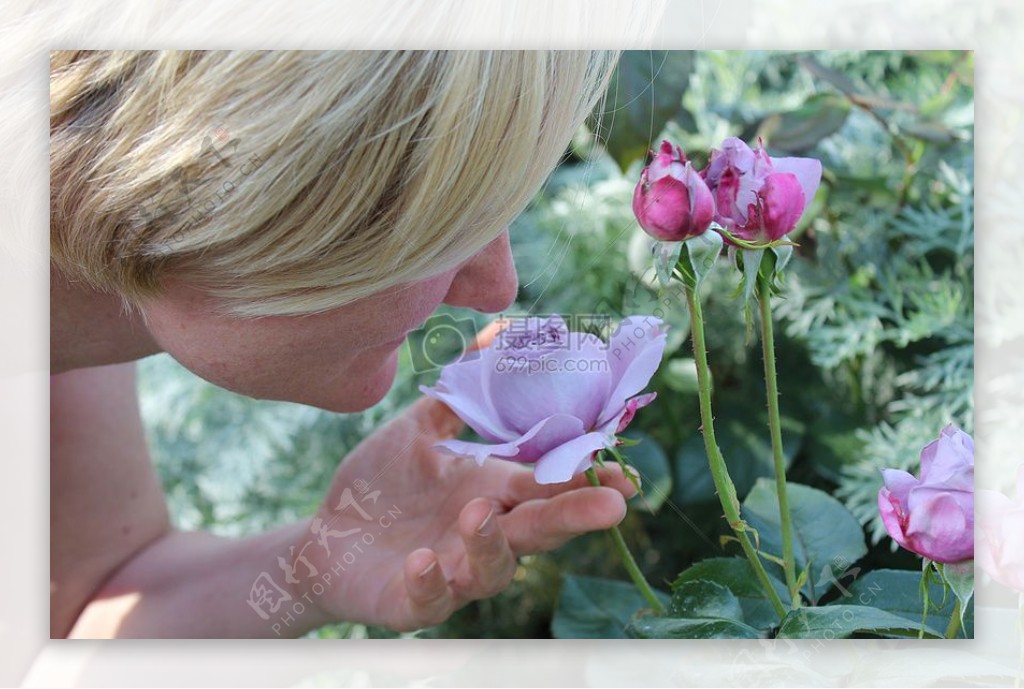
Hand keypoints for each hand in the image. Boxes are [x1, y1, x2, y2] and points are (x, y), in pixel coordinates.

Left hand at [295, 324, 637, 631]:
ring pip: (491, 569)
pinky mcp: (413, 602)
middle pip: (539, 528)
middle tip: (612, 506)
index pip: (548, 486)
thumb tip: (495, 335)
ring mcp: (452, 572)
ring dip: (491, 544)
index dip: (587, 480)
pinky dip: (430, 583)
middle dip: (575, 516)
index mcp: (492, 492)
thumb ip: (458, 395)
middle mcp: (483, 535)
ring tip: (479, 512)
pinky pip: (430, 601)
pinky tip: (422, 561)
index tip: (625, 474)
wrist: (325, 537)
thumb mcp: (418, 431)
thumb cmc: (381, 486)